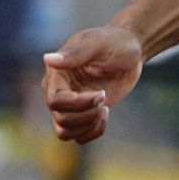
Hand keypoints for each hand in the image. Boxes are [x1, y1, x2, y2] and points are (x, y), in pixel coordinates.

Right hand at [42, 26, 143, 143]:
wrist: (131, 50)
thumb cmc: (114, 42)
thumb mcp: (98, 44)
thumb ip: (75, 54)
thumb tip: (47, 59)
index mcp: (57, 73)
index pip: (55, 101)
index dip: (77, 104)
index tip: (101, 95)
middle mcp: (58, 91)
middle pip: (61, 119)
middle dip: (86, 115)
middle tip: (104, 99)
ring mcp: (70, 104)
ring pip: (64, 132)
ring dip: (88, 126)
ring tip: (104, 109)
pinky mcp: (83, 113)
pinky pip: (78, 136)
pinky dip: (93, 132)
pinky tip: (105, 114)